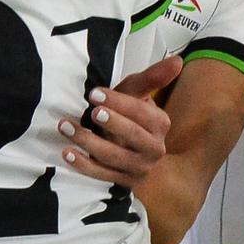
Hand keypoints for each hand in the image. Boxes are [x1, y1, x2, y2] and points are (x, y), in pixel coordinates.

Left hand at [58, 55, 181, 185]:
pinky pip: (102, 175)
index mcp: (161, 123)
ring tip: (66, 127)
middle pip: (133, 136)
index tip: (95, 93)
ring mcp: (140, 168)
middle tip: (91, 112)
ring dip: (88, 141)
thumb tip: (177, 61)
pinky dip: (83, 165)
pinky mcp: (124, 182)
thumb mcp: (137, 92)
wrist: (128, 146)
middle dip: (111, 123)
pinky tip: (67, 153)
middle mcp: (155, 148)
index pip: (142, 113)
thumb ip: (152, 77)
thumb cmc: (128, 113)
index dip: (119, 103)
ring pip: (114, 157)